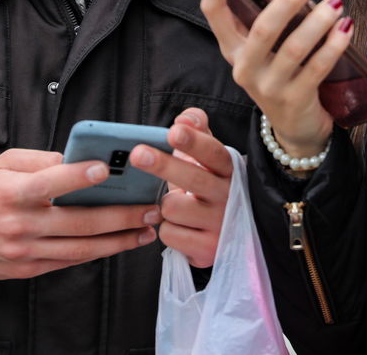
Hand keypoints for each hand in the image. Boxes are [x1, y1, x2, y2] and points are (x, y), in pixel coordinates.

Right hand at [0, 148, 160, 280]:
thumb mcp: (4, 165)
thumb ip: (40, 161)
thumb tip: (78, 158)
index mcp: (11, 192)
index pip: (48, 184)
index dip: (77, 177)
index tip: (106, 169)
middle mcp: (19, 224)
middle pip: (77, 222)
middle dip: (120, 216)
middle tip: (150, 208)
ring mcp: (25, 251)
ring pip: (80, 249)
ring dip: (118, 241)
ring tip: (146, 230)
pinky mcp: (28, 270)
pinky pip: (69, 262)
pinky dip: (98, 253)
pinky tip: (121, 242)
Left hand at [130, 108, 231, 267]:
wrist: (228, 234)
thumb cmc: (209, 187)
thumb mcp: (208, 159)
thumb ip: (198, 132)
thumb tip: (186, 116)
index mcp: (228, 170)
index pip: (213, 153)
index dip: (194, 142)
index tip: (173, 131)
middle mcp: (228, 196)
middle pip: (193, 179)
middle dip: (164, 165)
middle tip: (138, 154)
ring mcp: (219, 225)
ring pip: (173, 208)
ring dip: (165, 206)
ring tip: (177, 206)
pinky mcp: (207, 249)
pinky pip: (170, 234)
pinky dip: (168, 230)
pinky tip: (181, 228)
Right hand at [200, 0, 351, 160]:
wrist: (295, 129)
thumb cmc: (282, 76)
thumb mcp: (265, 52)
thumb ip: (269, 21)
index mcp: (233, 49)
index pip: (213, 13)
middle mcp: (245, 68)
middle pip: (262, 28)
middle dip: (287, 1)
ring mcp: (269, 86)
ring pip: (294, 47)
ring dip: (318, 20)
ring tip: (336, 2)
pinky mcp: (295, 99)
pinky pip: (317, 66)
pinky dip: (334, 44)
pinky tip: (347, 28)